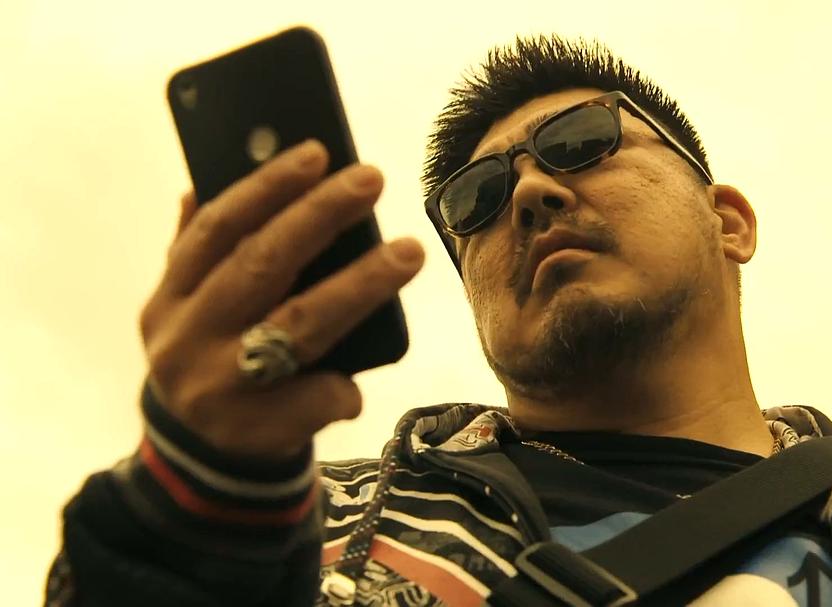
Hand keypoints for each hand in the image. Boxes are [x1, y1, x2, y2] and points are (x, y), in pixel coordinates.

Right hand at [139, 140, 423, 459]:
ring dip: (360, 285)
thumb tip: (206, 182)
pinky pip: (314, 397)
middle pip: (262, 265)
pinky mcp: (256, 432)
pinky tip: (360, 379)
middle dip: (320, 217)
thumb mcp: (191, 310)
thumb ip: (198, 254)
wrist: (201, 461)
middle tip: (372, 179)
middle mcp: (187, 340)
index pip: (218, 229)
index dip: (267, 187)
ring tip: (408, 251)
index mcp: (169, 299)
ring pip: (301, 325)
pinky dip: (342, 384)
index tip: (317, 151)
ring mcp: (219, 388)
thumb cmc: (215, 359)